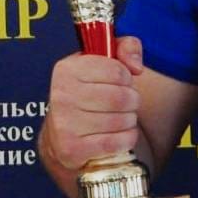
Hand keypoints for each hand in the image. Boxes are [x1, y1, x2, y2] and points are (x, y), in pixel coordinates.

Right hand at [43, 36, 145, 170]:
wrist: (62, 135)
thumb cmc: (89, 93)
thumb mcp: (105, 61)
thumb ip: (127, 47)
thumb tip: (136, 66)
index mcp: (67, 70)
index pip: (118, 71)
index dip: (126, 78)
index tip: (120, 82)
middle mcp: (62, 96)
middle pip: (122, 98)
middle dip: (131, 101)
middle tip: (124, 104)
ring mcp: (65, 124)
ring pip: (121, 120)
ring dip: (129, 121)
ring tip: (118, 118)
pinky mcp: (72, 149)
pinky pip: (117, 142)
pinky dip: (126, 139)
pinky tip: (118, 135)